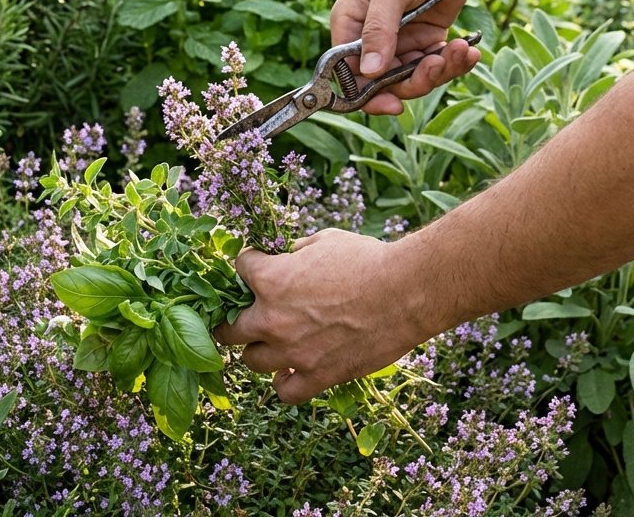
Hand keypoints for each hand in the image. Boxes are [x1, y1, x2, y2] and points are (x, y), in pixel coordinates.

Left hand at [214, 230, 427, 403]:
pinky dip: (284, 382)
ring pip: (251, 361)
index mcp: (271, 280)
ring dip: (258, 348)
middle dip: (234, 316)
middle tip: (245, 312)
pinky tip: (290, 371)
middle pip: (228, 328)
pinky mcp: (317, 376)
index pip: (239, 268)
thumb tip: (287, 256)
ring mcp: (293, 352)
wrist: (405, 291)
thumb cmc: (368, 259)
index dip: (250, 262)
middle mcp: (272, 319)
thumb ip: (298, 251)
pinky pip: (284, 391)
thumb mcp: (327, 240)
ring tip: (271, 341)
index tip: (259, 263)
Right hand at [331, 0, 482, 113]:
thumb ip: (379, 29)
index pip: (348, 74)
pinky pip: (437, 66)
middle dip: (415, 80)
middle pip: (385, 84)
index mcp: (349, 25)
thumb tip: (369, 72)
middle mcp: (372, 39)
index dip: (367, 95)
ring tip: (461, 51)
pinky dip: (455, 63)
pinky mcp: (428, 41)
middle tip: (438, 65)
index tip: (393, 105)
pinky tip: (469, 50)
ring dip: (440, 71)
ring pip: (415, 79)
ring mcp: (402, 42)